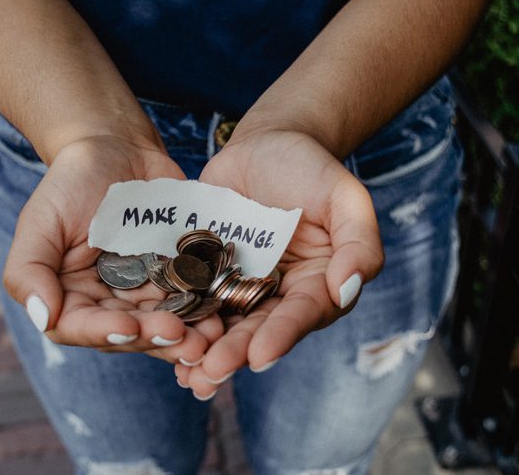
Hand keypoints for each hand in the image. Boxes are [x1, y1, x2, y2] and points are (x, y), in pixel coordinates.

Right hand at [3, 137, 223, 363]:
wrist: (117, 149)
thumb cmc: (71, 182)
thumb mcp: (40, 220)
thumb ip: (29, 270)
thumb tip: (43, 317)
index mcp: (70, 297)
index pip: (81, 327)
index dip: (105, 332)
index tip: (129, 327)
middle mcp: (108, 303)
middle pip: (130, 333)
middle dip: (155, 337)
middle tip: (182, 337)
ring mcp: (145, 292)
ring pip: (165, 323)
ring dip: (188, 335)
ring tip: (210, 336)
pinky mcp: (177, 276)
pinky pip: (192, 298)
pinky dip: (206, 309)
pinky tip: (223, 312)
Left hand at [177, 129, 383, 397]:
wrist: (266, 144)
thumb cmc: (311, 167)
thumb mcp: (344, 196)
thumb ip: (358, 242)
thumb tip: (347, 289)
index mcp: (317, 284)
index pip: (302, 314)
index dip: (282, 335)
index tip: (260, 356)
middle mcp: (279, 294)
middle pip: (258, 329)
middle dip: (235, 353)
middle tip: (211, 372)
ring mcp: (240, 284)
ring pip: (224, 324)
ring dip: (205, 350)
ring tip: (186, 374)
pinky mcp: (207, 272)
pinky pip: (194, 298)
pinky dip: (180, 319)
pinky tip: (160, 339)